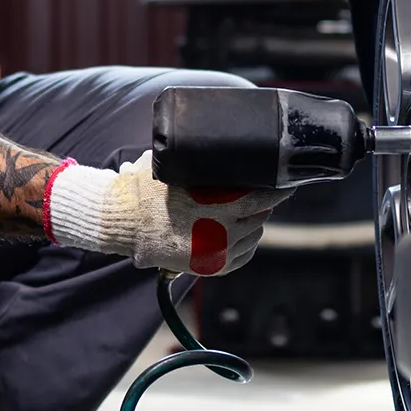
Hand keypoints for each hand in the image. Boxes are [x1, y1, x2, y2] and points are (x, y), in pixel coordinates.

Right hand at [44, 150, 292, 276]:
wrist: (123, 222)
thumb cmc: (146, 190)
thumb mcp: (175, 168)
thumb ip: (198, 163)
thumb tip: (218, 143)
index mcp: (217, 207)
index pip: (261, 198)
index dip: (277, 190)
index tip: (287, 182)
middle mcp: (220, 233)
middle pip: (259, 217)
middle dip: (264, 205)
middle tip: (263, 194)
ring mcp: (215, 252)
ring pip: (252, 237)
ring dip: (255, 224)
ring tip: (250, 213)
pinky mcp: (207, 267)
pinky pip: (240, 258)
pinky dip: (246, 246)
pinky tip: (244, 236)